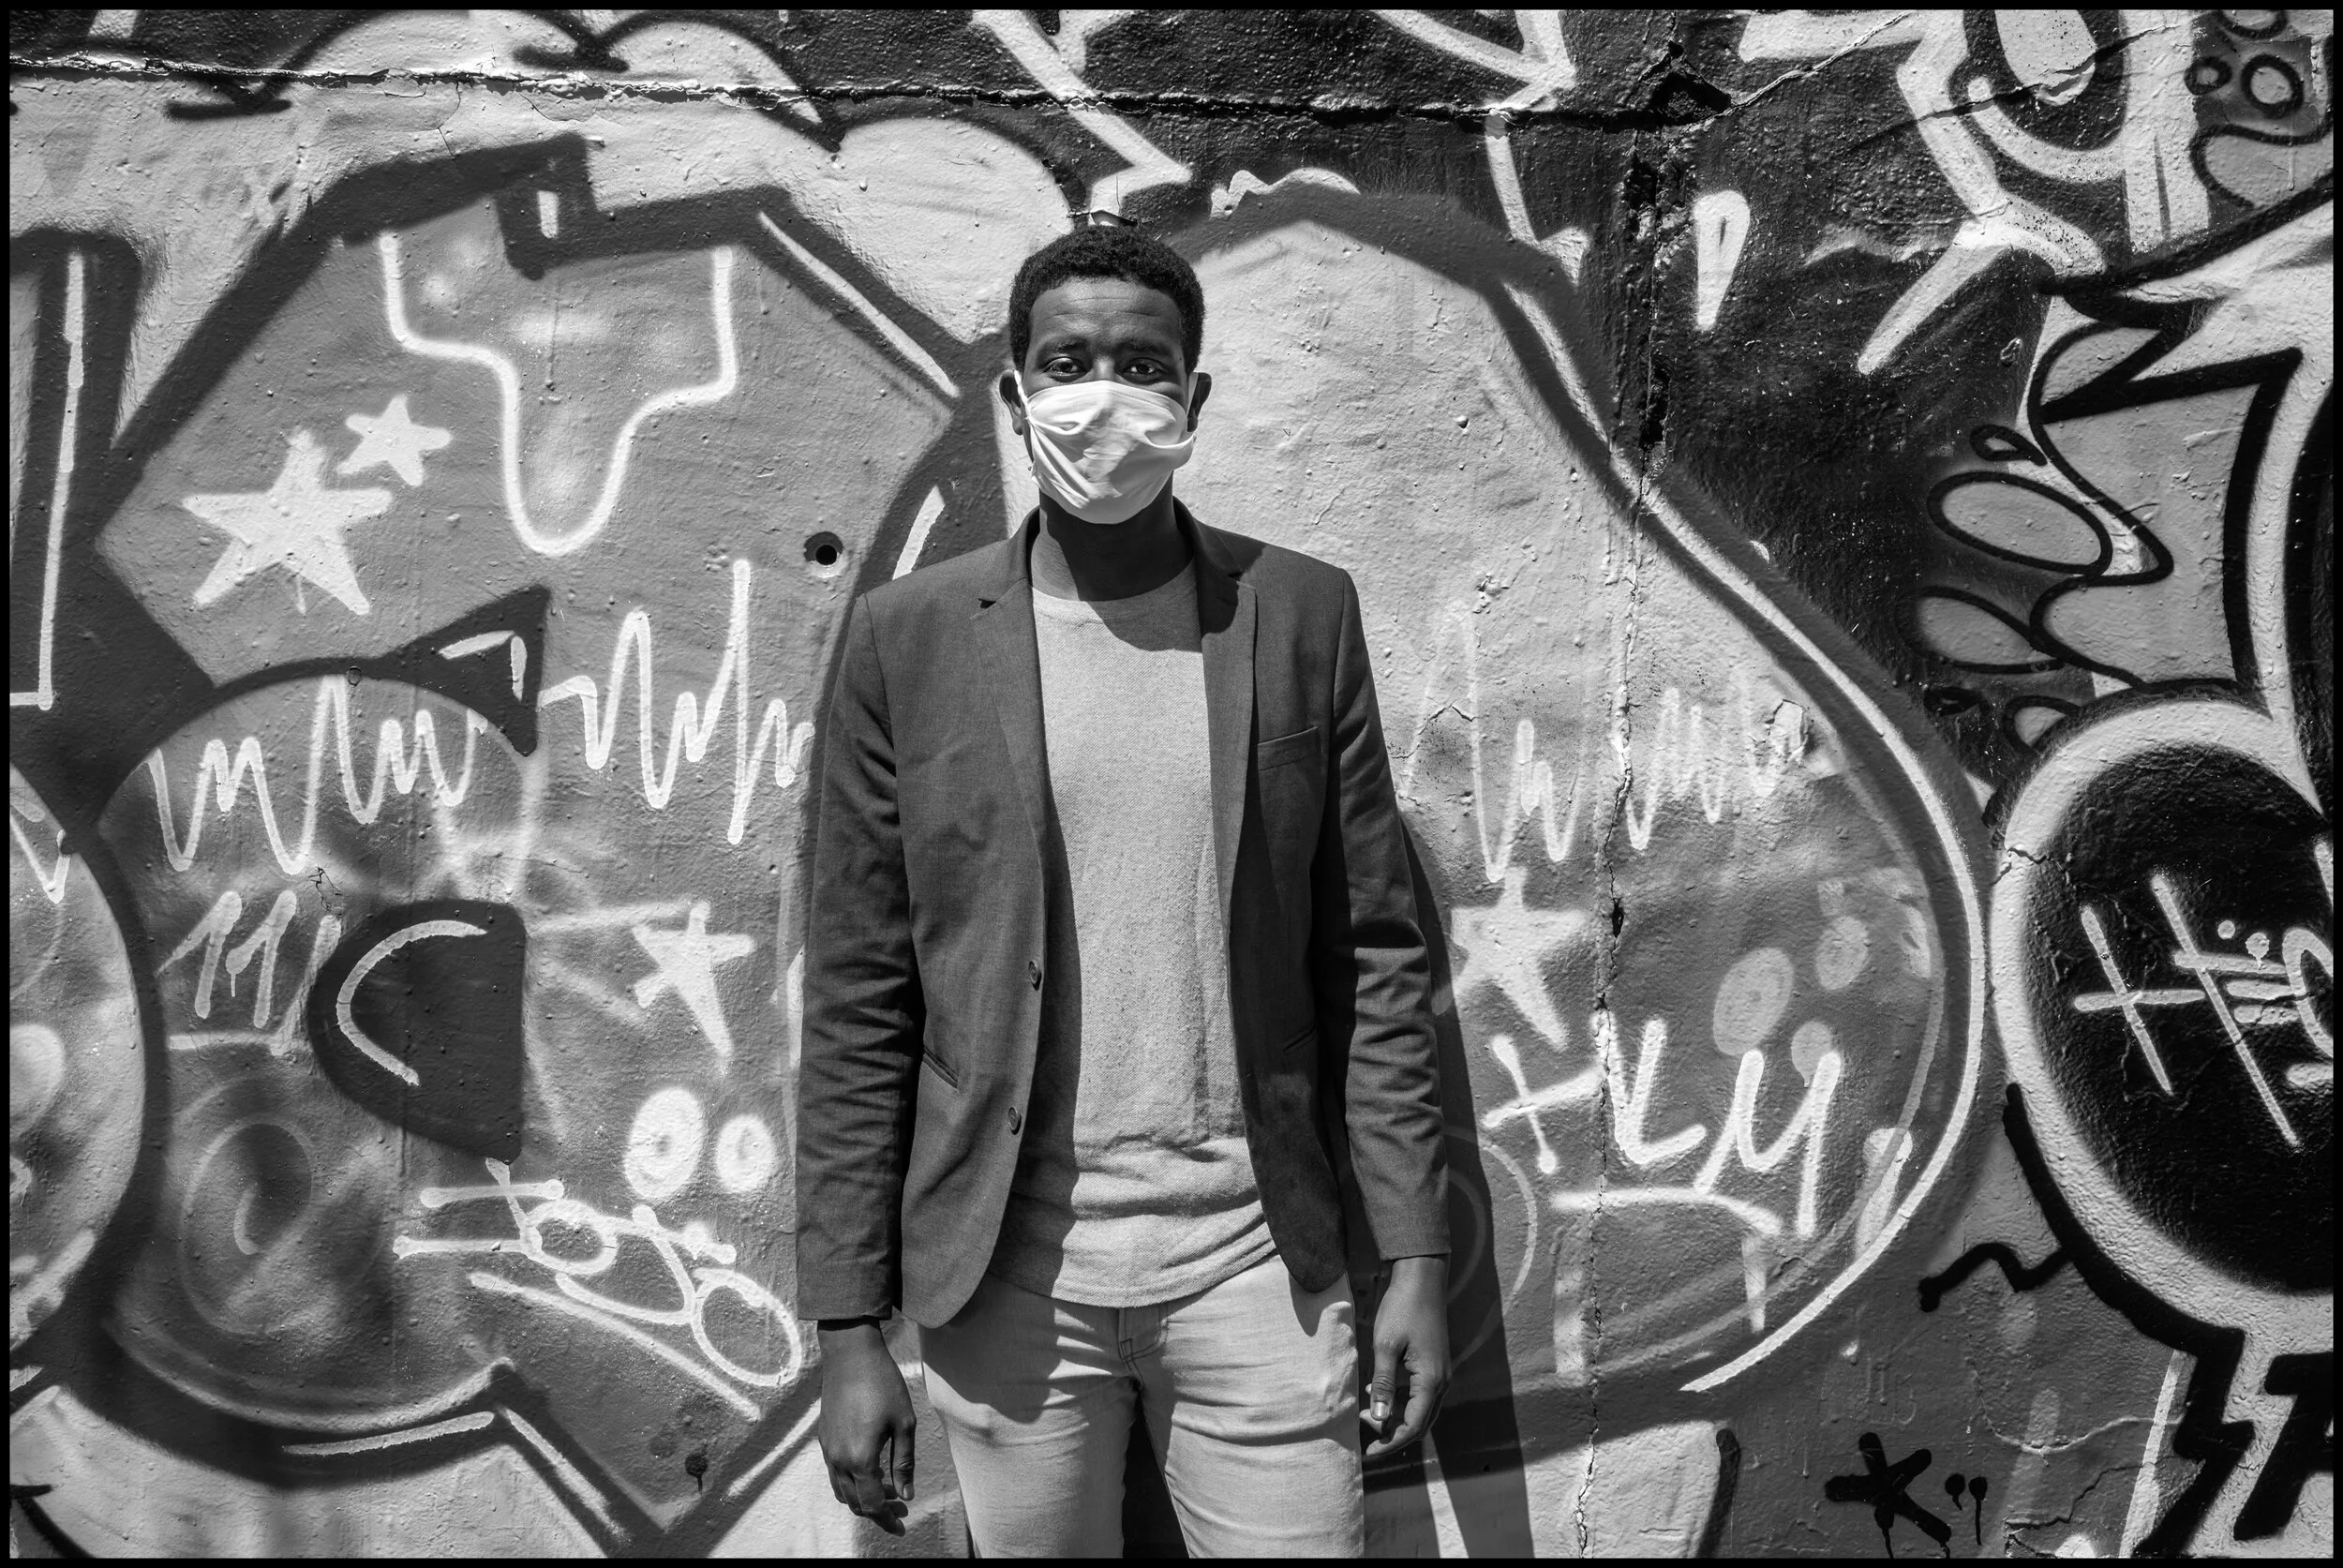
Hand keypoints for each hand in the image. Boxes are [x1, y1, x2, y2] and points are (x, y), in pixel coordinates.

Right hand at [816, 1320, 916, 1533]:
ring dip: (863, 1499)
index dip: (888, 1519)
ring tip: (888, 1491)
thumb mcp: (904, 1424)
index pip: (873, 1504)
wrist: (850, 1355)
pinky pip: (835, 1474)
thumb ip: (904, 1463)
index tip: (903, 1524)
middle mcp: (839, 1460)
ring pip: (842, 1491)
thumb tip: (906, 1494)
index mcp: (860, 1459)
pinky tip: (870, 1471)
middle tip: (901, 1507)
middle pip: (855, 1503)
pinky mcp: (824, 1438)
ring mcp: (828, 1450)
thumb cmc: (882, 1385)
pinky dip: (851, 1483)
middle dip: (878, 1511)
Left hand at [1364, 1255, 1450, 1457]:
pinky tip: (1374, 1393)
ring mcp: (1440, 1374)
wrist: (1421, 1279)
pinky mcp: (1434, 1365)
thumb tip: (1378, 1419)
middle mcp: (1441, 1382)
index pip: (1413, 1427)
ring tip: (1366, 1417)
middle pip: (1420, 1424)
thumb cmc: (1402, 1309)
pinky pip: (1419, 1395)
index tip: (1367, 1452)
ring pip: (1420, 1411)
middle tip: (1365, 1439)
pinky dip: (1399, 1402)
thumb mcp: (1385, 1346)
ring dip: (1396, 1418)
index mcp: (1431, 1381)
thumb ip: (1382, 1384)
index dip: (1390, 1443)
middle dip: (1393, 1435)